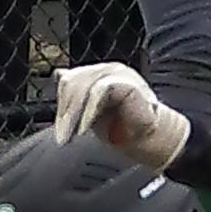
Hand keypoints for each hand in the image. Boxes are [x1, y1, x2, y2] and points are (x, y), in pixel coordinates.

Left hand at [53, 62, 189, 171]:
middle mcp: (107, 70)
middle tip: (63, 137)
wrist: (151, 141)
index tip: (61, 133)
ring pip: (82, 85)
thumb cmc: (126, 130)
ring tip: (72, 135)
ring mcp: (117, 73)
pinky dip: (89, 112)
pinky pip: (99, 90)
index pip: (69, 80)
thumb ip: (78, 97)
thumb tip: (59, 75)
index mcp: (99, 76)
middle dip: (65, 112)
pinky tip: (86, 128)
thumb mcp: (93, 114)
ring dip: (73, 114)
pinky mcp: (126, 81)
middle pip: (72, 81)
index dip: (62, 105)